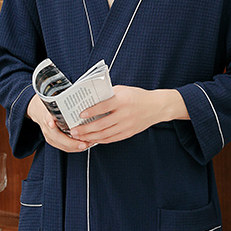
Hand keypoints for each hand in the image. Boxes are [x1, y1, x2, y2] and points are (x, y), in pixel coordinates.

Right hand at [27, 94, 88, 152]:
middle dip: (71, 142)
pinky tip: (84, 145)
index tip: (52, 123)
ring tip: (88, 144)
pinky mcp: (52, 140)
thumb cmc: (49, 104)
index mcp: (46, 114)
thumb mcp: (53, 97)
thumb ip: (62, 97)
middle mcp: (46, 126)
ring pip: (61, 145)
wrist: (37, 110)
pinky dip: (74, 147)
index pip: (47, 118)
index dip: (49, 120)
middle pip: (57, 137)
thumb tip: (78, 92)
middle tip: (83, 144)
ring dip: (75, 147)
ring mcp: (48, 135)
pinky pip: (63, 147)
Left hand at [69, 86, 187, 145]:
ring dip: (90, 136)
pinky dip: (100, 140)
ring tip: (80, 136)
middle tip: (74, 130)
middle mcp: (124, 115)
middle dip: (85, 129)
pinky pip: (111, 139)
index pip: (104, 107)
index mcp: (122, 101)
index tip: (80, 114)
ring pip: (105, 134)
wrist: (157, 107)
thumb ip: (108, 95)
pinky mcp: (128, 133)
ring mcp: (127, 126)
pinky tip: (92, 139)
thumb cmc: (138, 96)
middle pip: (101, 124)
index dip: (91, 111)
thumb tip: (91, 98)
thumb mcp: (123, 90)